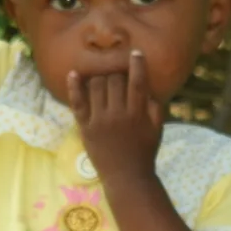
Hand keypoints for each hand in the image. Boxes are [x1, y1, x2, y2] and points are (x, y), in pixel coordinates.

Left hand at [68, 49, 164, 179]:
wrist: (126, 177)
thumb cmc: (144, 152)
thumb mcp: (157, 130)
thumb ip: (155, 108)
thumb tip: (149, 88)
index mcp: (137, 114)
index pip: (137, 82)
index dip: (137, 65)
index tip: (135, 53)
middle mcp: (117, 114)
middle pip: (114, 80)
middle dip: (117, 72)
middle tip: (118, 72)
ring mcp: (99, 120)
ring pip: (96, 85)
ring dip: (100, 77)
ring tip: (103, 77)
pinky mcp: (85, 126)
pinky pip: (77, 102)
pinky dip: (74, 86)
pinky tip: (73, 73)